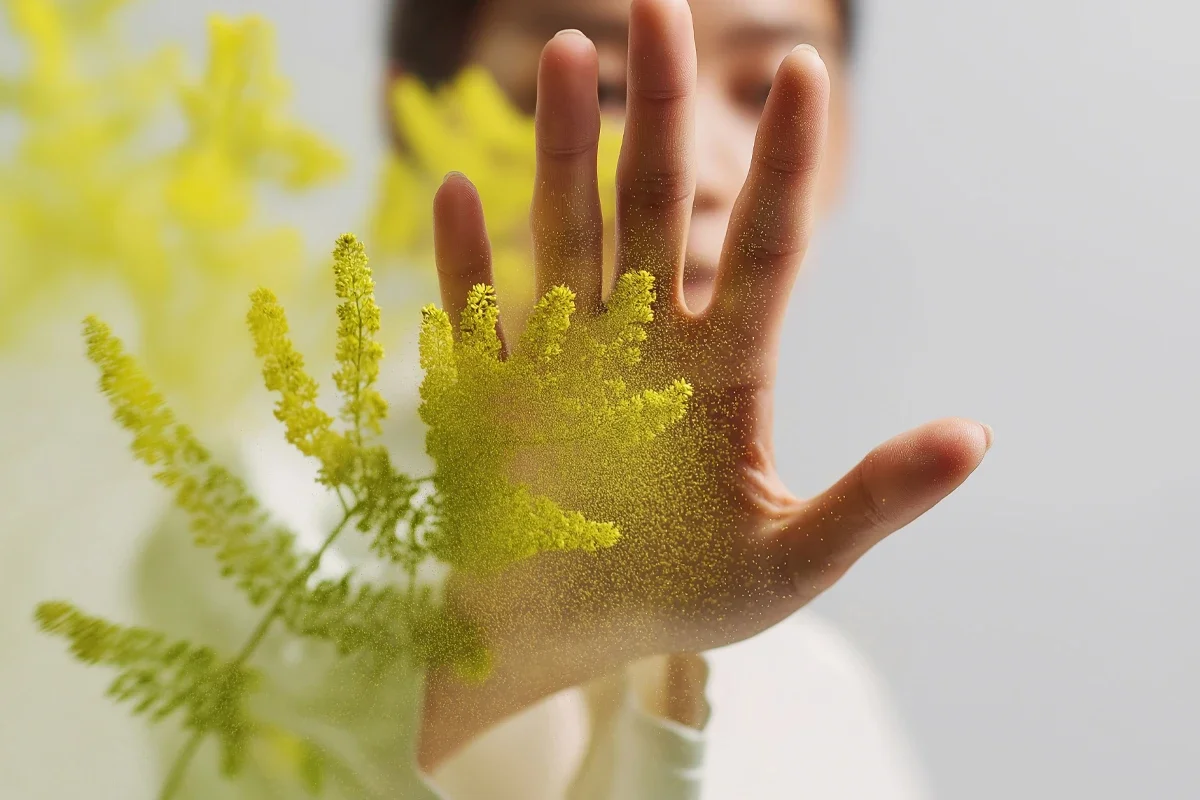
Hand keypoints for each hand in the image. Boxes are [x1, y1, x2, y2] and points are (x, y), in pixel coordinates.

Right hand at [418, 0, 990, 768]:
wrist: (560, 642)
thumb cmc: (678, 600)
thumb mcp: (788, 563)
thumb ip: (872, 499)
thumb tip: (977, 436)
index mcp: (725, 370)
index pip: (765, 246)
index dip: (783, 162)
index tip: (802, 72)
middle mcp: (647, 342)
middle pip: (657, 205)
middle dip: (661, 107)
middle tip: (661, 4)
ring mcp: (564, 360)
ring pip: (566, 232)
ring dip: (564, 148)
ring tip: (570, 53)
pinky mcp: (491, 394)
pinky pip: (474, 314)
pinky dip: (465, 262)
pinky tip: (460, 194)